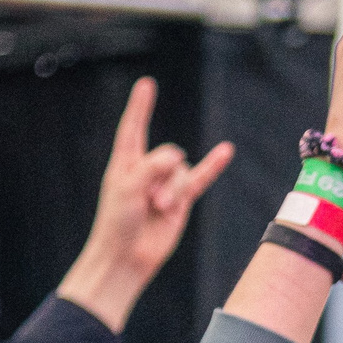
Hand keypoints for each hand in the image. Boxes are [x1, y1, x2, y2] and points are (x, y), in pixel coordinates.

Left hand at [55, 78, 233, 333]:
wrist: (128, 257)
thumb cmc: (117, 223)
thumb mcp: (127, 188)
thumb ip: (153, 166)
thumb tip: (179, 157)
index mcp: (125, 163)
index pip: (134, 128)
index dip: (141, 106)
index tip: (147, 84)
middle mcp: (146, 170)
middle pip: (167, 154)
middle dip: (163, 174)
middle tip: (150, 200)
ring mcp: (165, 184)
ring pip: (182, 171)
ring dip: (173, 190)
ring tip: (160, 209)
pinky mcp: (182, 200)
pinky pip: (201, 178)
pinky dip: (213, 165)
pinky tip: (226, 150)